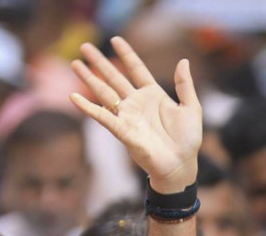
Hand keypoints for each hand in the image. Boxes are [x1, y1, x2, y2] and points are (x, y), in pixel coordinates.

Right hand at [70, 37, 201, 192]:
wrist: (181, 164)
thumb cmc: (187, 140)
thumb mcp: (192, 108)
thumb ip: (185, 85)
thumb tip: (183, 61)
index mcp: (153, 95)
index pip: (137, 69)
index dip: (127, 54)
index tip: (116, 39)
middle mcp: (137, 103)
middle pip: (114, 78)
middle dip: (99, 62)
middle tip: (84, 47)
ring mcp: (128, 116)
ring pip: (104, 93)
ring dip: (89, 79)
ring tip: (75, 64)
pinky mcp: (123, 131)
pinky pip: (103, 117)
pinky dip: (88, 107)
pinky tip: (74, 96)